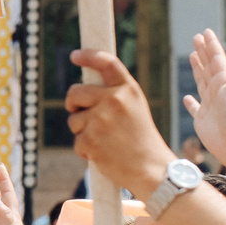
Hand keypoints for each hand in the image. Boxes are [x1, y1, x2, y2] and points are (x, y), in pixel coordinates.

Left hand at [64, 49, 173, 195]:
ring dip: (82, 131)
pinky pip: (77, 141)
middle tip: (80, 112)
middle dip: (73, 104)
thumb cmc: (142, 139)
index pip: (106, 63)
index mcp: (128, 90)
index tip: (75, 55)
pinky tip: (103, 153)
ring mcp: (100, 120)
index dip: (88, 56)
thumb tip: (84, 88)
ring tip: (104, 140)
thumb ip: (115, 94)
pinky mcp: (90, 140)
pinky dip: (85, 149)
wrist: (151, 169)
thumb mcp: (135, 108)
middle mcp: (114, 100)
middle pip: (75, 92)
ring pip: (74, 119)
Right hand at [182, 31, 225, 162]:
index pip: (217, 60)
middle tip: (196, 38)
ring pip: (202, 83)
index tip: (205, 32)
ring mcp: (210, 106)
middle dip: (202, 53)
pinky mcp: (203, 120)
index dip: (211, 46)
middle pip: (208, 68)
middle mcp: (218, 92)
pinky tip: (187, 97)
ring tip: (192, 57)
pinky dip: (191, 103)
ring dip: (197, 70)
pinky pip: (195, 108)